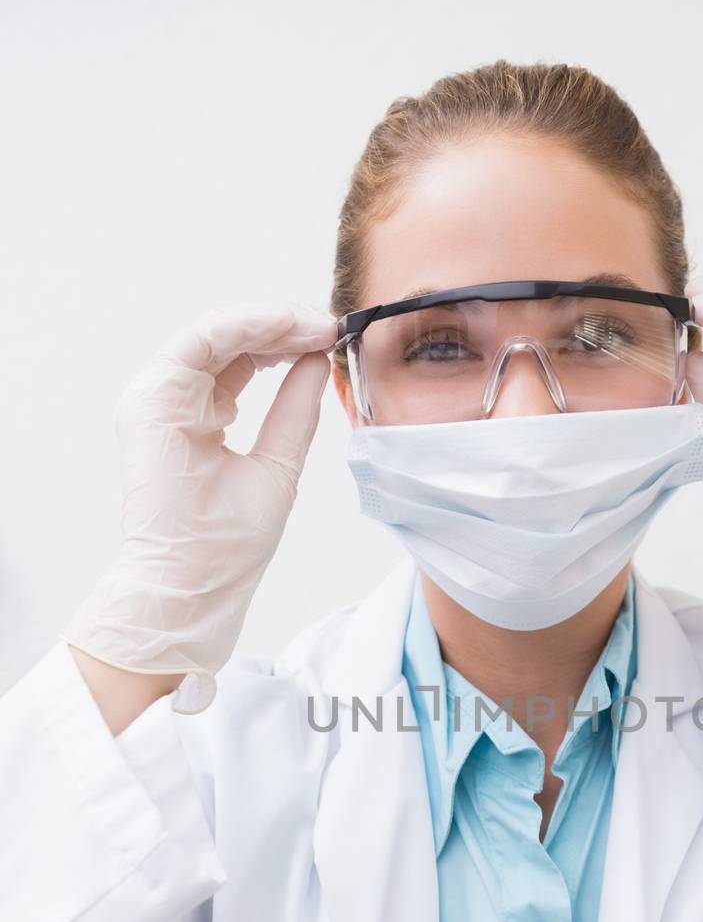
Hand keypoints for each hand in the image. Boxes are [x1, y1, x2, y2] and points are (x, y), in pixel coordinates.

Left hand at [61, 301, 336, 710]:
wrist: (178, 599)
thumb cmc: (215, 554)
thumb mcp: (270, 478)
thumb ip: (297, 410)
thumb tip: (318, 361)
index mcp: (161, 405)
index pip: (217, 335)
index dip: (275, 322)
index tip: (323, 327)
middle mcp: (152, 397)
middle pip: (218, 335)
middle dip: (277, 326)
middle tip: (330, 330)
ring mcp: (161, 407)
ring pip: (220, 351)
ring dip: (270, 342)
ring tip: (321, 342)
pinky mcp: (177, 422)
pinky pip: (218, 377)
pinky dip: (256, 365)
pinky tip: (295, 360)